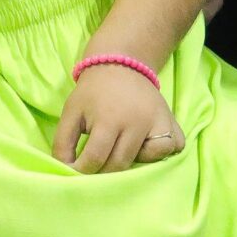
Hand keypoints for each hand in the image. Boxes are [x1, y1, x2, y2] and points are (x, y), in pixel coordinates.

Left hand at [53, 62, 183, 172]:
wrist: (121, 65)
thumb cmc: (93, 92)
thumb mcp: (71, 112)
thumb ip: (63, 142)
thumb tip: (65, 170)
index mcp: (110, 118)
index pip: (96, 157)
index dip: (82, 170)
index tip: (76, 171)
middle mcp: (138, 121)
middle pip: (120, 164)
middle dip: (104, 171)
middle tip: (96, 163)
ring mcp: (159, 122)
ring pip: (148, 161)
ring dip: (131, 162)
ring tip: (120, 149)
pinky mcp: (173, 122)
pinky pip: (173, 148)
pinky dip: (161, 152)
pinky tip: (145, 144)